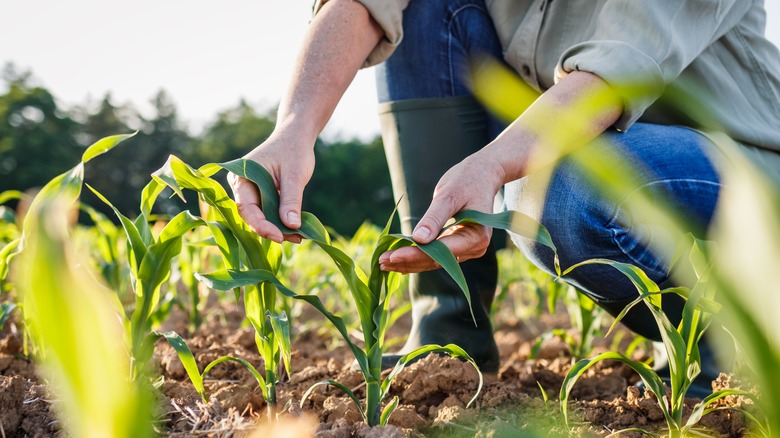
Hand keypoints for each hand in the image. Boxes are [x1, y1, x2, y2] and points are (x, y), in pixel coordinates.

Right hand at [228, 130, 314, 243]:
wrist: (296, 136)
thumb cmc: (293, 150)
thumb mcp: (294, 175)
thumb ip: (291, 200)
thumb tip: (292, 226)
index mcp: (241, 177)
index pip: (246, 208)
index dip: (261, 225)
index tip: (279, 237)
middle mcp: (241, 186)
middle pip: (252, 216)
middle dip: (272, 229)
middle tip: (295, 238)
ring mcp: (251, 192)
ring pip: (261, 217)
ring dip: (279, 228)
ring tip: (300, 236)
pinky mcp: (261, 197)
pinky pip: (268, 213)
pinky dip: (281, 221)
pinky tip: (297, 229)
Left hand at [378, 151, 505, 272]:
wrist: (481, 175)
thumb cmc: (467, 180)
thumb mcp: (449, 195)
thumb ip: (434, 217)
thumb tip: (418, 239)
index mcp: (476, 236)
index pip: (442, 251)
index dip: (416, 255)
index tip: (393, 256)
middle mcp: (474, 248)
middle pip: (436, 260)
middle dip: (408, 261)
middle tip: (381, 261)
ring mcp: (466, 249)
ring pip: (433, 262)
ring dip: (408, 263)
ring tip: (383, 263)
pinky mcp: (457, 247)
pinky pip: (435, 255)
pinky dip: (416, 256)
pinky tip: (396, 259)